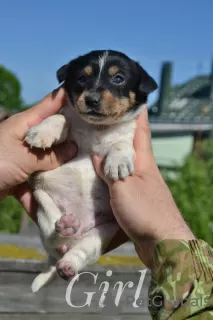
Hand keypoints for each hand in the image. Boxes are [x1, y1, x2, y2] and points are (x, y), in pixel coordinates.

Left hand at [0, 88, 76, 221]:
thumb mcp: (24, 158)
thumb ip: (50, 155)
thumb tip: (75, 149)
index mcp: (24, 124)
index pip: (49, 105)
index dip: (67, 99)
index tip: (86, 95)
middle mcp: (24, 137)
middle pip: (52, 134)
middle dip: (70, 138)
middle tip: (94, 137)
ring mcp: (22, 156)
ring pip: (47, 159)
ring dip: (59, 168)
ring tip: (81, 169)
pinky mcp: (19, 174)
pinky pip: (35, 181)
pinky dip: (40, 193)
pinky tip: (53, 202)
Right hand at [93, 106, 194, 267]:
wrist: (162, 242)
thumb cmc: (145, 211)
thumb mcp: (123, 188)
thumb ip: (110, 171)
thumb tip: (97, 155)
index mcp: (144, 161)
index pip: (142, 130)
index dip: (137, 113)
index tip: (130, 98)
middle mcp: (144, 170)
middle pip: (132, 146)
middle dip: (118, 133)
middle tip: (99, 122)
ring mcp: (142, 185)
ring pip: (125, 164)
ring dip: (112, 156)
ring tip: (94, 148)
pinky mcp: (137, 199)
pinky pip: (121, 181)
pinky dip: (111, 176)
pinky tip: (99, 178)